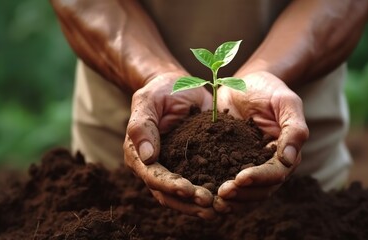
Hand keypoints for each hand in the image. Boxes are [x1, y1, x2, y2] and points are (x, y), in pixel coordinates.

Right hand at [124, 71, 215, 218]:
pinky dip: (213, 192)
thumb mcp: (148, 100)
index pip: (152, 176)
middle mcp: (155, 167)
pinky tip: (229, 196)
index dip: (169, 185)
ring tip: (220, 207)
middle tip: (209, 203)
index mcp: (138, 154)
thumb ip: (142, 125)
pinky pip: (201, 184)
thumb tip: (146, 157)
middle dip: (188, 201)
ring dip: (200, 204)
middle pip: (168, 193)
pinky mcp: (193, 166)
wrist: (181, 86)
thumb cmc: (161, 90)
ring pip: (184, 196)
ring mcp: (174, 169)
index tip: (188, 189)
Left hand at [214, 71, 308, 212]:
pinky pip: (227, 181)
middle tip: (222, 193)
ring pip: (245, 192)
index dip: (260, 178)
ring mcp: (249, 165)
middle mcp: (269, 164)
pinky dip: (217, 190)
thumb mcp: (285, 101)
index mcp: (286, 153)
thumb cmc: (269, 88)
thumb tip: (289, 159)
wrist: (245, 82)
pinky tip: (203, 192)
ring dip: (231, 199)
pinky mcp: (231, 163)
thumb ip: (294, 128)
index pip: (276, 174)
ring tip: (213, 200)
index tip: (240, 178)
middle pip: (261, 190)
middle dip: (242, 194)